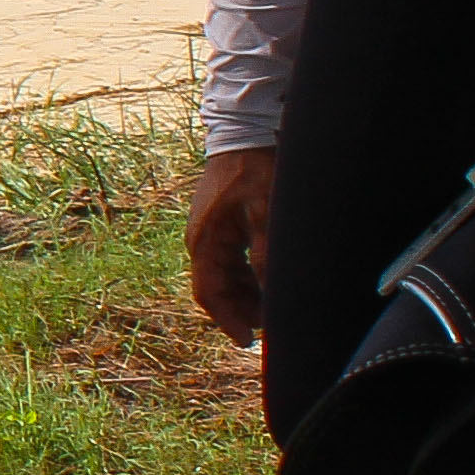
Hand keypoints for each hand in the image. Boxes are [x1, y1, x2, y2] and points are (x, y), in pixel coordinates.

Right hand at [187, 146, 274, 348]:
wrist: (243, 134)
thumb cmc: (253, 171)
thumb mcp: (265, 214)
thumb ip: (266, 255)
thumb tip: (271, 294)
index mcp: (205, 242)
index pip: (209, 293)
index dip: (228, 320)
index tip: (248, 340)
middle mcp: (201, 241)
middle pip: (216, 288)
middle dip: (241, 310)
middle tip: (270, 325)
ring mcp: (210, 233)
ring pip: (225, 277)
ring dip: (246, 294)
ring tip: (272, 305)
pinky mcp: (221, 225)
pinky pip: (230, 261)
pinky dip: (247, 276)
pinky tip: (266, 281)